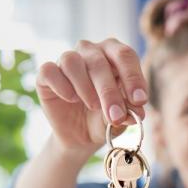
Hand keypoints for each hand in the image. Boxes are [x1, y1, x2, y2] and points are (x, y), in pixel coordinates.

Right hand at [36, 39, 147, 155]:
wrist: (81, 136)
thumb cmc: (105, 120)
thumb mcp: (119, 119)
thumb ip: (127, 113)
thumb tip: (135, 113)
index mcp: (114, 55)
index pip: (126, 56)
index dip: (133, 78)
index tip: (140, 101)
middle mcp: (91, 52)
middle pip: (100, 62)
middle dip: (110, 92)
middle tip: (116, 116)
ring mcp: (67, 60)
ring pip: (72, 62)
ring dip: (85, 87)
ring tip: (93, 106)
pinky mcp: (47, 75)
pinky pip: (50, 71)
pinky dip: (61, 86)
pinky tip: (71, 99)